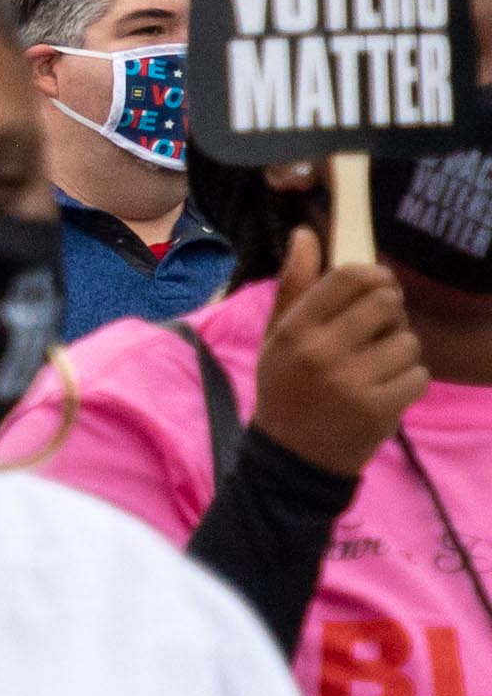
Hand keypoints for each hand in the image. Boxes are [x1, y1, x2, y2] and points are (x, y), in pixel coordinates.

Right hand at [247, 231, 425, 480]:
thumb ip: (294, 287)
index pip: (350, 276)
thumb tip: (306, 234)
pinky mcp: (379, 408)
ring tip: (375, 372)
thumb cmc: (286, 391)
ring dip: (400, 354)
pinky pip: (419, 374)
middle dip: (390, 316)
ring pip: (408, 340)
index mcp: (294, 330)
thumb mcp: (277, 339)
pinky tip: (383, 394)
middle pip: (387, 302)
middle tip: (375, 336)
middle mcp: (321, 351)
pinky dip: (408, 384)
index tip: (375, 291)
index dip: (374, 277)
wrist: (291, 462)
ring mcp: (352, 381)